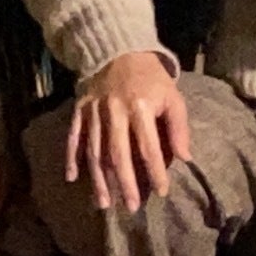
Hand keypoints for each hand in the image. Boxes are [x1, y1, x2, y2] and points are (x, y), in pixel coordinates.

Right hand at [65, 51, 191, 216]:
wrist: (117, 49)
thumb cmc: (150, 77)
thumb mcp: (172, 96)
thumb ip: (179, 127)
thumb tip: (184, 157)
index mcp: (140, 107)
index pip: (148, 147)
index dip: (155, 172)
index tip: (161, 193)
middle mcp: (114, 111)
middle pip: (118, 154)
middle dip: (125, 183)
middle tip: (131, 207)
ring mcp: (93, 111)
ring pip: (94, 150)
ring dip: (98, 179)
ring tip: (104, 203)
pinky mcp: (79, 109)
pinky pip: (73, 137)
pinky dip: (71, 157)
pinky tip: (72, 177)